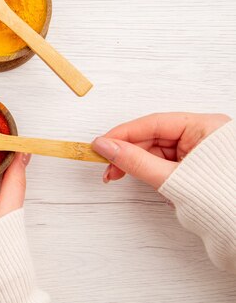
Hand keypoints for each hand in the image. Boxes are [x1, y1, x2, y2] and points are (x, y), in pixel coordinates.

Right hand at [92, 112, 230, 188]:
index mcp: (205, 127)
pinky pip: (164, 161)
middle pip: (152, 136)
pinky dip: (148, 170)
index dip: (122, 133)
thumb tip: (106, 147)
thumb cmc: (221, 200)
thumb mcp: (171, 177)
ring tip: (117, 175)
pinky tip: (138, 177)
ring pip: (155, 150)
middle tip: (105, 165)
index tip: (100, 144)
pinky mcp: (194, 165)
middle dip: (126, 152)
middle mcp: (202, 134)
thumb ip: (135, 161)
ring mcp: (198, 150)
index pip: (153, 123)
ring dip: (134, 163)